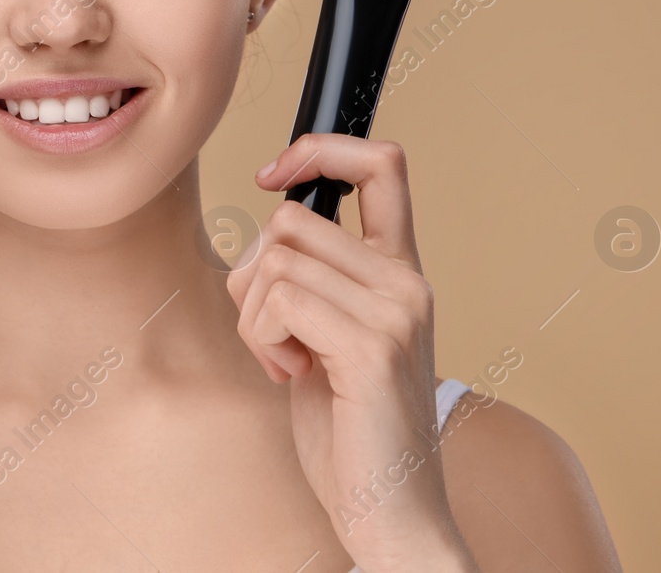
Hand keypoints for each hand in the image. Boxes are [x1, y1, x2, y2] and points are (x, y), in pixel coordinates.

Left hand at [227, 134, 471, 570]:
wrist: (393, 510)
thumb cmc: (353, 430)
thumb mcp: (334, 336)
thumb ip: (318, 278)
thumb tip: (270, 222)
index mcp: (402, 272)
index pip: (383, 164)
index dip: (320, 149)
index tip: (269, 172)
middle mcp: (407, 283)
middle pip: (288, 221)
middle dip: (253, 277)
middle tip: (276, 335)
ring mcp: (395, 312)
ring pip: (275, 261)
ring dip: (254, 317)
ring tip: (288, 361)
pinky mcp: (371, 347)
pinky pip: (280, 302)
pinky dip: (263, 340)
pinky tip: (293, 377)